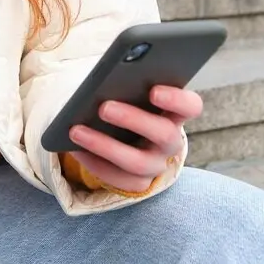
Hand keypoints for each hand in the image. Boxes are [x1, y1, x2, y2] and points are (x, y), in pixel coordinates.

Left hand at [65, 85, 202, 193]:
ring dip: (105, 145)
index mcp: (176, 112)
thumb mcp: (131, 91)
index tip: (153, 91)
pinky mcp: (138, 183)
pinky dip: (93, 162)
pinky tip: (72, 147)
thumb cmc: (128, 101)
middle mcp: (171, 141)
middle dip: (133, 120)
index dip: (176, 99)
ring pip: (137, 162)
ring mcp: (156, 164)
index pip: (191, 106)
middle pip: (163, 134)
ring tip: (76, 130)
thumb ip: (127, 83)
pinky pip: (117, 179)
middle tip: (103, 107)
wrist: (125, 134)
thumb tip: (104, 79)